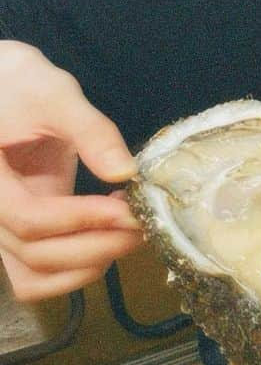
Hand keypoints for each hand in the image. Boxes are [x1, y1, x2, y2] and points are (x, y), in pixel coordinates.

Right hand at [0, 42, 142, 300]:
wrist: (7, 91)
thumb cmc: (24, 87)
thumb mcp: (57, 96)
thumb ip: (91, 131)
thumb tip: (127, 171)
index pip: (26, 217)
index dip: (80, 219)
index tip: (127, 207)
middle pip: (34, 253)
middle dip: (96, 245)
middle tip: (143, 224)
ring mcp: (0, 229)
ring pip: (33, 276)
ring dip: (86, 267)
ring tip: (131, 235)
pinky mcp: (18, 235)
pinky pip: (34, 277)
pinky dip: (71, 274)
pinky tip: (107, 242)